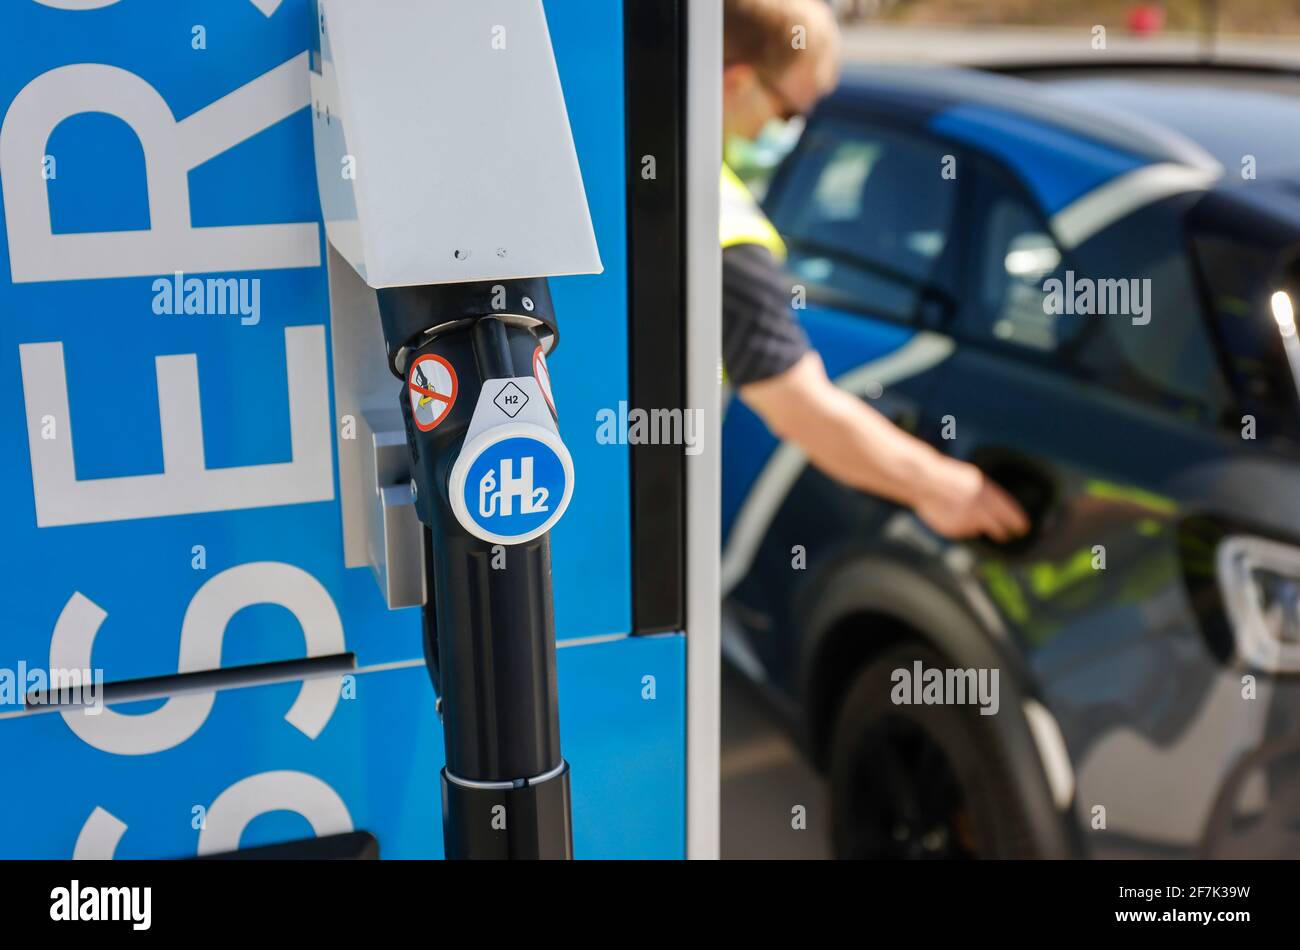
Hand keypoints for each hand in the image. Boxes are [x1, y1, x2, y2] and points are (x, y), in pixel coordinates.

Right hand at [913, 457, 1030, 542]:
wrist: (923, 482)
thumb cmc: (950, 477)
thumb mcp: (974, 480)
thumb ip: (988, 496)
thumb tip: (1001, 513)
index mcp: (987, 493)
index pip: (1010, 513)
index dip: (1018, 522)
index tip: (1023, 528)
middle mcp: (979, 508)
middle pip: (999, 529)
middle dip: (1002, 532)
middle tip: (1004, 534)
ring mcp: (965, 520)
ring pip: (979, 529)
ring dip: (975, 524)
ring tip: (962, 510)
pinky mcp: (954, 529)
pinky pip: (963, 531)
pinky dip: (960, 525)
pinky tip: (951, 513)